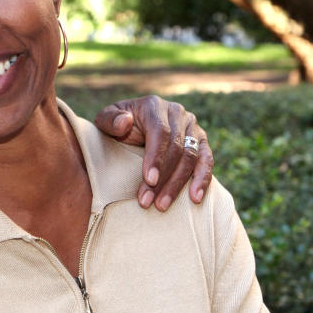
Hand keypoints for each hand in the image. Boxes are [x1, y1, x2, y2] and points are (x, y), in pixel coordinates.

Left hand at [94, 96, 212, 209]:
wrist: (130, 125)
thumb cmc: (116, 125)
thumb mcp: (105, 120)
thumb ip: (109, 119)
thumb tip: (125, 122)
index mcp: (154, 106)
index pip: (160, 132)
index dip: (156, 157)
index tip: (149, 180)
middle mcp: (177, 113)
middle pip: (177, 148)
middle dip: (163, 178)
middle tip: (148, 201)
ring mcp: (191, 127)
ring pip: (191, 157)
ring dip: (178, 184)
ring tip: (162, 205)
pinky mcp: (201, 141)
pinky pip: (206, 160)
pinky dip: (202, 179)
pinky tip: (195, 198)